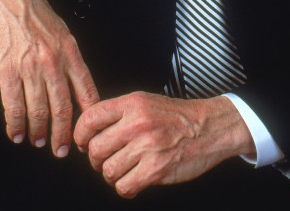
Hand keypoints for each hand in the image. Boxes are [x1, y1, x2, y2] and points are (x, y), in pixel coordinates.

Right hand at [0, 0, 98, 156]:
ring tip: (36, 141)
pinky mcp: (6, 71)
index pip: (86, 90)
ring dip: (37, 131)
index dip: (88, 116)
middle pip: (63, 107)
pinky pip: (13, 106)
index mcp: (70, 50)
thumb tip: (75, 84)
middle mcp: (53, 61)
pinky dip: (16, 124)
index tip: (87, 132)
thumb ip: (67, 57)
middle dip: (63, 134)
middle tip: (61, 149)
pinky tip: (16, 133)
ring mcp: (30, 67)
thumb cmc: (30, 11)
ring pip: (38, 110)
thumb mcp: (59, 30)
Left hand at [73, 91, 254, 197]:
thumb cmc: (178, 116)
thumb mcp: (146, 102)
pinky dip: (126, 187)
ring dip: (112, 175)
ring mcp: (147, 147)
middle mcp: (138, 123)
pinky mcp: (156, 169)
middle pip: (95, 149)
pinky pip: (124, 186)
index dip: (80, 134)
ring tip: (124, 170)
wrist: (209, 128)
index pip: (91, 117)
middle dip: (97, 159)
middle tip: (106, 160)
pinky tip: (135, 179)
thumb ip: (120, 113)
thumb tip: (90, 130)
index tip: (82, 142)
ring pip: (108, 171)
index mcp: (133, 103)